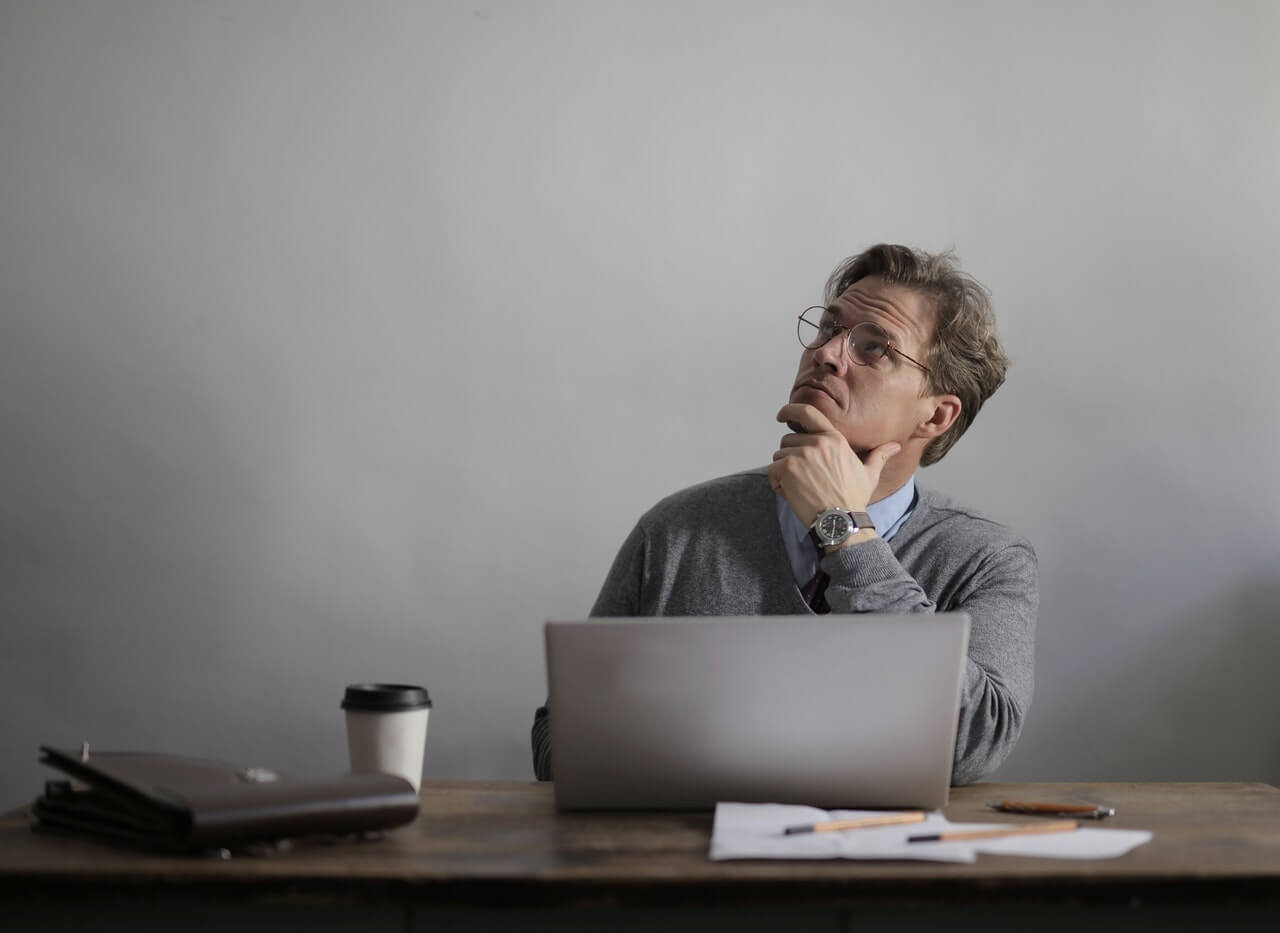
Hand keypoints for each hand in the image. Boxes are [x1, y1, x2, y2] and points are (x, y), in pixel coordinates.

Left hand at [768, 403, 900, 526]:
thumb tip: (895, 446)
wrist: (840, 521)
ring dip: (784, 471)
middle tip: (805, 477)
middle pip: (788, 440)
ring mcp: (800, 455)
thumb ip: (879, 456)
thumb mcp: (869, 474)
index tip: (782, 414)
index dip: (791, 410)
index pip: (808, 413)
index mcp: (834, 439)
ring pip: (779, 456)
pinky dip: (777, 483)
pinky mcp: (787, 469)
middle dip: (791, 456)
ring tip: (802, 487)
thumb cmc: (854, 498)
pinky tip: (793, 494)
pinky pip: (772, 470)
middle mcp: (816, 443)